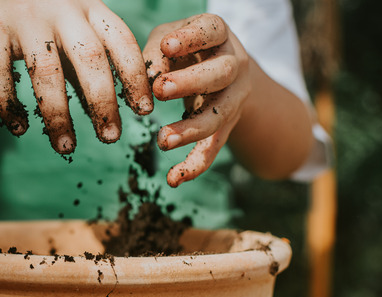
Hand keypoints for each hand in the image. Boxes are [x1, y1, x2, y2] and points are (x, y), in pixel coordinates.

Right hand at [0, 0, 153, 152]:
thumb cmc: (42, 17)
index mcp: (89, 9)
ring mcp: (25, 18)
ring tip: (65, 146)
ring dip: (57, 115)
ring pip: (46, 71)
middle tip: (110, 138)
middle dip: (103, 102)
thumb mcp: (72, 29)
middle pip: (89, 57)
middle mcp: (61, 10)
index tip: (144, 111)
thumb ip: (88, 64)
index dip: (135, 77)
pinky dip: (8, 104)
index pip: (121, 41)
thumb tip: (110, 115)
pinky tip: (19, 128)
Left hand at [143, 14, 250, 186]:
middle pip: (220, 74)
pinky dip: (195, 165)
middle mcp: (234, 65)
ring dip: (190, 129)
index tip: (167, 46)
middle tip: (160, 90)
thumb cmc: (186, 49)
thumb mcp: (170, 39)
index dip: (191, 37)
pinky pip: (213, 148)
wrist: (224, 71)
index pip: (211, 30)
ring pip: (217, 116)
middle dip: (191, 82)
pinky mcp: (226, 126)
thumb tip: (147, 79)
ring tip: (162, 141)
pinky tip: (173, 179)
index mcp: (219, 34)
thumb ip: (157, 52)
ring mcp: (234, 98)